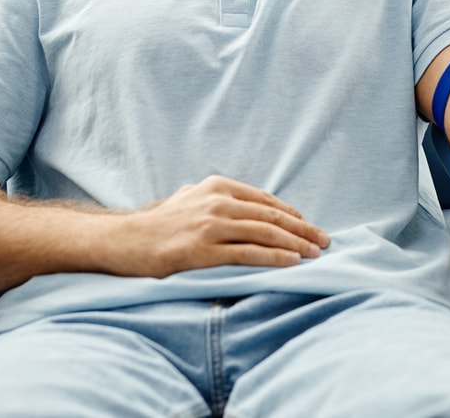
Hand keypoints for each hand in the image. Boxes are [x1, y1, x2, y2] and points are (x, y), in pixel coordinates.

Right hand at [110, 175, 329, 276]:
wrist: (124, 241)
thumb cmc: (158, 223)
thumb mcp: (189, 197)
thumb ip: (214, 197)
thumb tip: (238, 203)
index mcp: (218, 186)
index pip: (266, 201)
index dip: (293, 215)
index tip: (310, 227)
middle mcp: (218, 201)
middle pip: (272, 216)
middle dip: (303, 229)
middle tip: (325, 241)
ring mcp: (211, 225)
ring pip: (265, 233)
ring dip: (296, 244)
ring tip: (315, 253)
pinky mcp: (203, 250)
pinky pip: (248, 253)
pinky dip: (274, 257)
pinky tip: (292, 262)